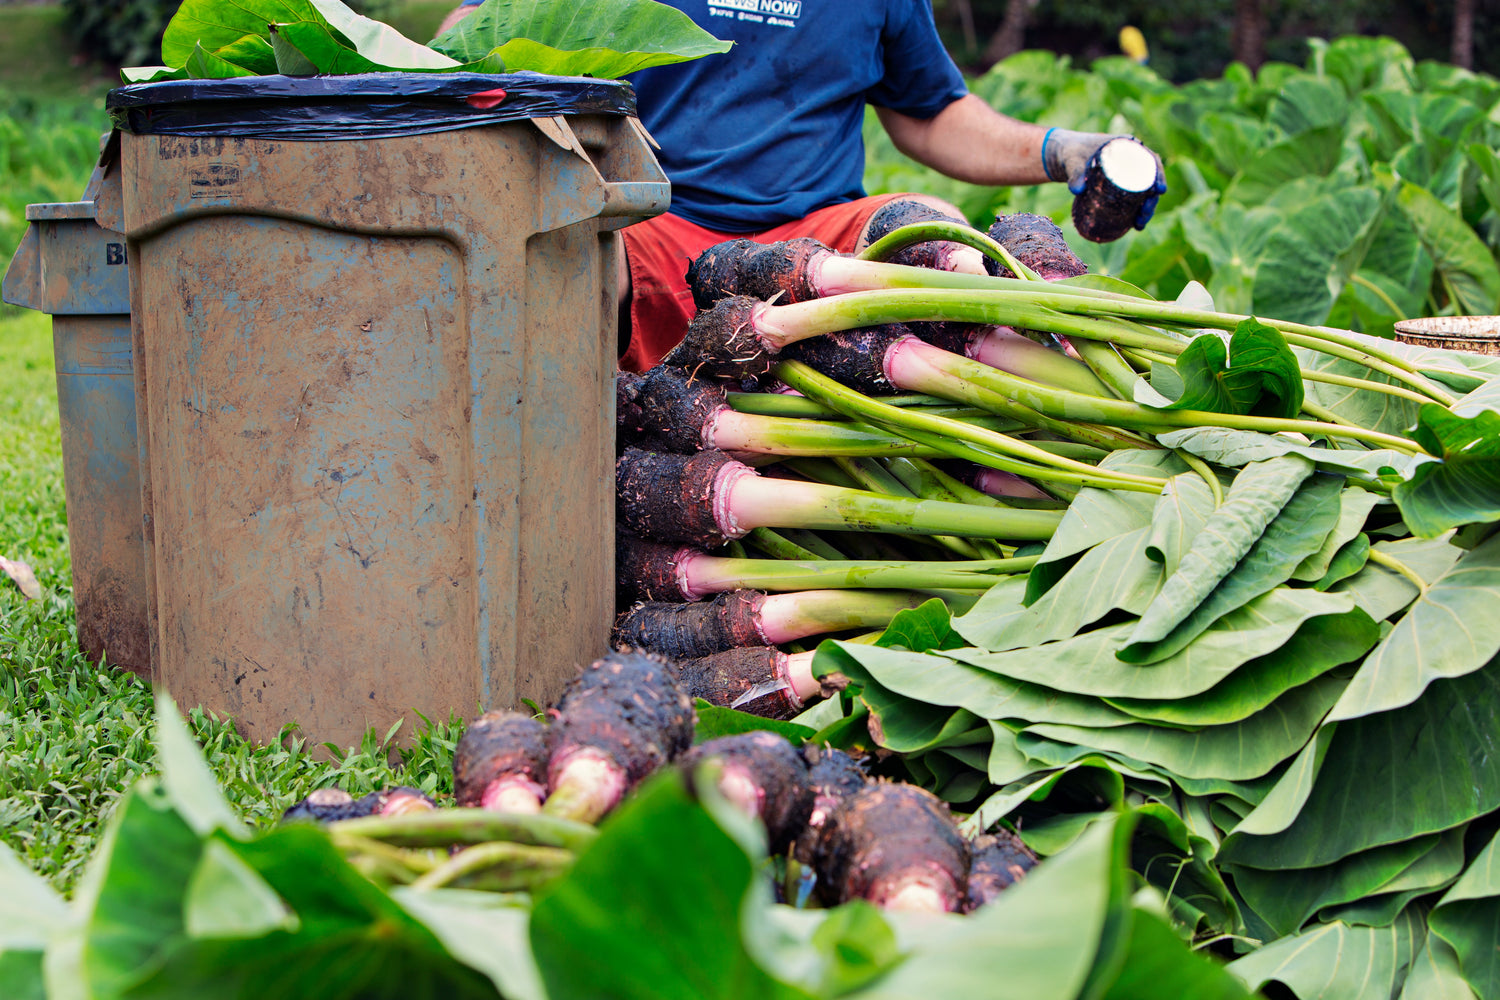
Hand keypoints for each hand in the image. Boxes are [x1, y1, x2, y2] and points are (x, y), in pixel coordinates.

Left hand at [1041, 128, 1166, 229]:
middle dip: (1151, 200)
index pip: (1151, 160)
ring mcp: (1127, 172)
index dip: (1159, 175)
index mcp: (1127, 146)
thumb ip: (1075, 174)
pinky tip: (1135, 224)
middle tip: (1143, 217)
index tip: (1159, 191)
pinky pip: (1133, 196)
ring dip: (1145, 208)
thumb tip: (1077, 190)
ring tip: (1139, 226)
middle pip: (1150, 180)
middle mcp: (1131, 158)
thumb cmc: (1071, 154)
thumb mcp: (1073, 162)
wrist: (1065, 156)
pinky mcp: (1120, 183)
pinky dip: (1135, 209)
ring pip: (1143, 190)